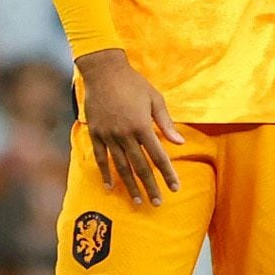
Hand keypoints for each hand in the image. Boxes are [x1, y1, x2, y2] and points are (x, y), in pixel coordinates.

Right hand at [76, 48, 183, 206]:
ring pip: (120, 166)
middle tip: (156, 203)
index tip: (174, 188)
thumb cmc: (133, 83)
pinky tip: (110, 186)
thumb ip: (166, 123)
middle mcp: (125, 134)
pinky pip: (100, 157)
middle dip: (150, 186)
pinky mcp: (95, 133)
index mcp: (142, 126)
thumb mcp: (155, 99)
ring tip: (137, 200)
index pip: (159, 156)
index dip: (167, 174)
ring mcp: (108, 135)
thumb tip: (180, 143)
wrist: (103, 71)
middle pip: (140, 166)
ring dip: (129, 185)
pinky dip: (105, 173)